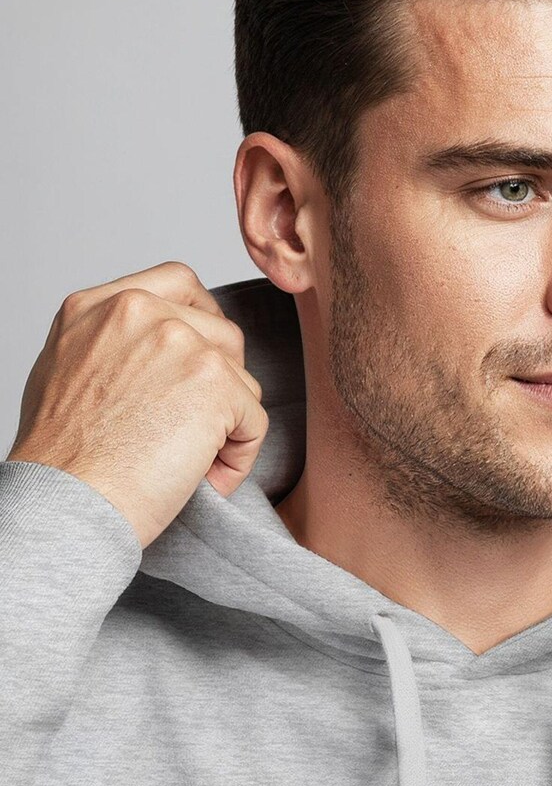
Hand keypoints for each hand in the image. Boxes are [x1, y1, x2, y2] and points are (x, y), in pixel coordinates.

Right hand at [6, 261, 268, 549]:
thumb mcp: (65, 371)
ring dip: (228, 425)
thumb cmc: (62, 460)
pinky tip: (203, 479)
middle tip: (190, 434)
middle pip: (222, 334)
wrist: (68, 502)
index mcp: (100, 306)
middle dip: (221, 386)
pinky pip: (254, 420)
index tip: (202, 363)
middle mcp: (140, 311)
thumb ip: (111, 344)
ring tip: (190, 463)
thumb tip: (148, 353)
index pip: (179, 283)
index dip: (204, 322)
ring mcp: (181, 342)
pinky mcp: (215, 382)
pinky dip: (238, 457)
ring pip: (242, 379)